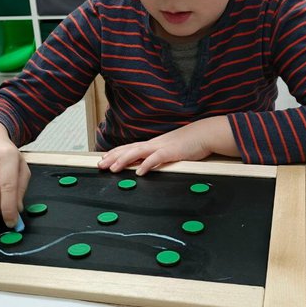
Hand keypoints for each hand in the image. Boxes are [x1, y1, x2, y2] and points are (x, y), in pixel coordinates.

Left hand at [97, 116, 238, 174]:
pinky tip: (139, 172)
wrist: (205, 134)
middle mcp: (154, 144)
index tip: (103, 159)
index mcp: (153, 144)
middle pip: (129, 149)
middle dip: (113, 157)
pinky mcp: (172, 152)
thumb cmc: (190, 142)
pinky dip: (147, 165)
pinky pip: (156, 158)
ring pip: (138, 152)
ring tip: (113, 168)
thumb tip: (147, 164)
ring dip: (124, 160)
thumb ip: (158, 155)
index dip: (115, 153)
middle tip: (100, 165)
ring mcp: (162, 147)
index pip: (130, 147)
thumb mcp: (170, 149)